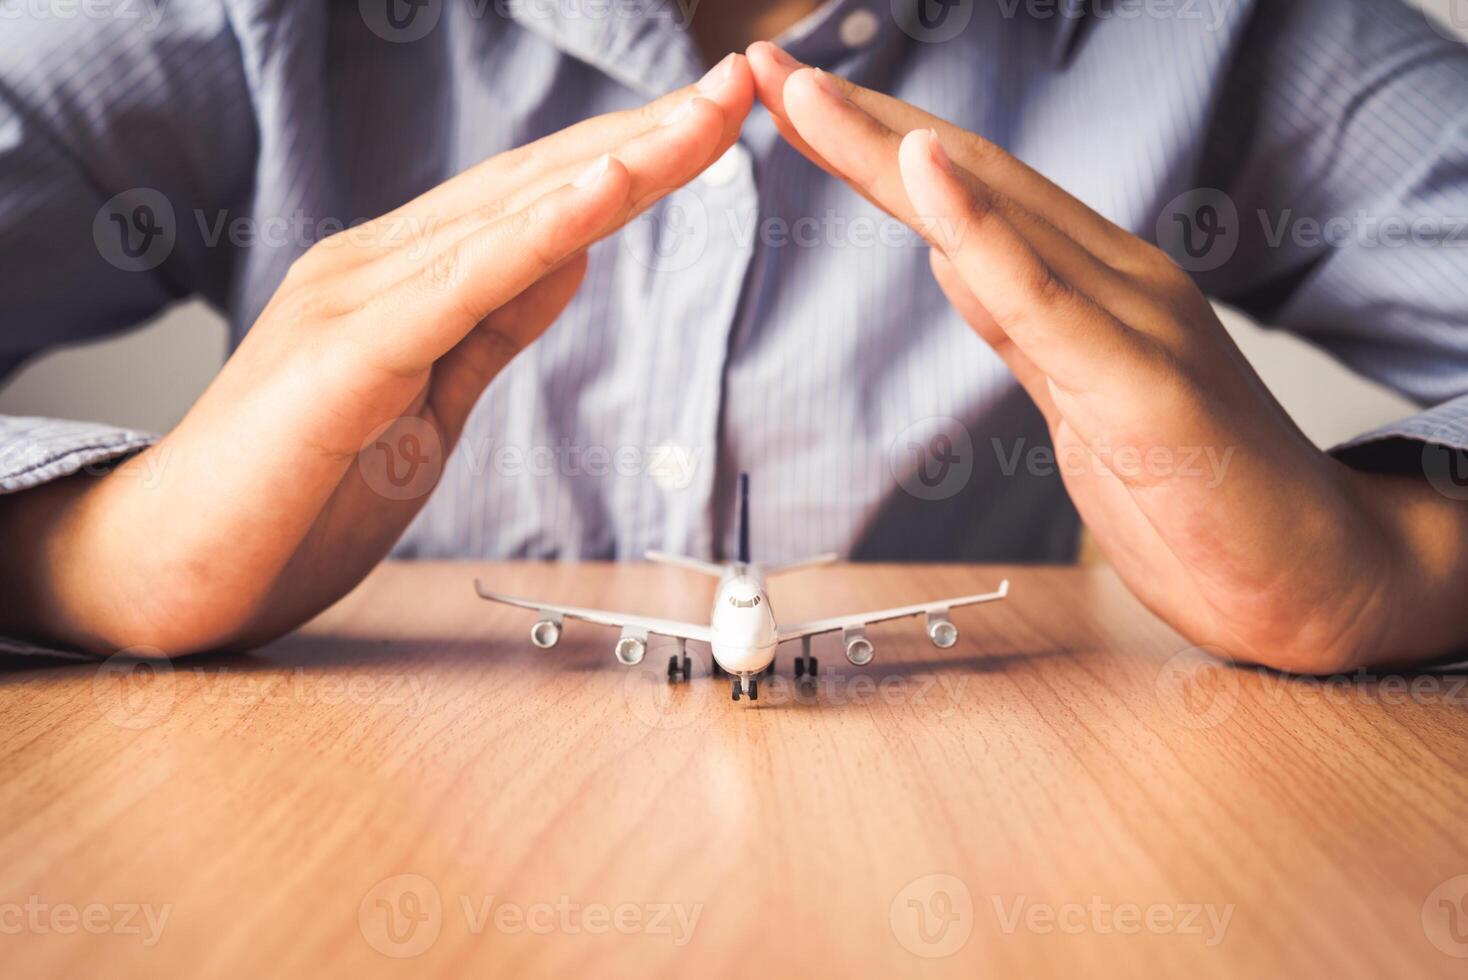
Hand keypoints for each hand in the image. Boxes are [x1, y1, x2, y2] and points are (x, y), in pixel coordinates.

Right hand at [0, 55, 755, 655]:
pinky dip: (536, 235)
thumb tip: (571, 257)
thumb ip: (493, 324)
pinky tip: (603, 193)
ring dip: (612, 166)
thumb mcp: (429, 400)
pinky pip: (458, 286)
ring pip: (505, 218)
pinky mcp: (343, 358)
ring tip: (698, 120)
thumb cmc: (295, 493)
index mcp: (399, 278)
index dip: (625, 159)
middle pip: (530, 188)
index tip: (707, 127)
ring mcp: (352, 301)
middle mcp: (374, 265)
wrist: (170, 568)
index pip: (531, 201)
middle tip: (732, 92)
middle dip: (641, 140)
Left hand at [747, 42, 1467, 672]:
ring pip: (994, 215)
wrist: (1313, 574)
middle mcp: (1116, 280)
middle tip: (762, 67)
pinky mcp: (1143, 386)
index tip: (792, 104)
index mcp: (1095, 284)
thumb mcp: (1080, 395)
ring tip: (807, 93)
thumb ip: (1022, 322)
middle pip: (966, 180)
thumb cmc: (1201, 491)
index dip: (874, 141)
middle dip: (857, 121)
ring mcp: (1135, 322)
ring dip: (889, 148)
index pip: (968, 192)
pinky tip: (925, 172)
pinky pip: (1044, 299)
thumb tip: (953, 258)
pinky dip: (980, 230)